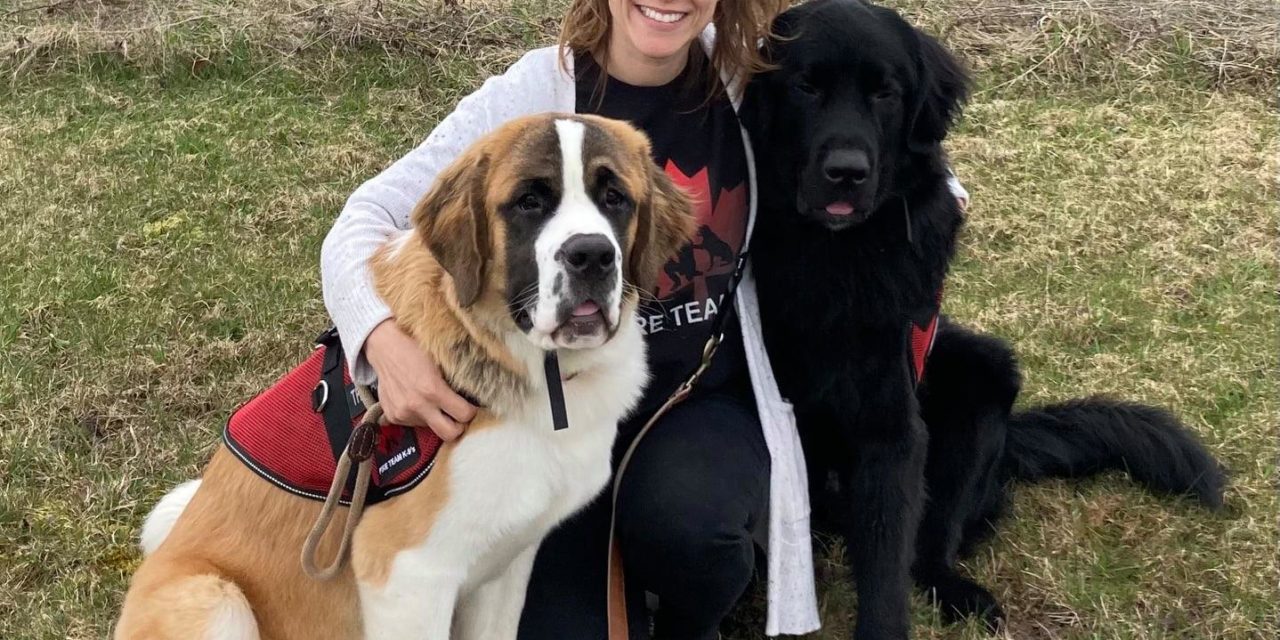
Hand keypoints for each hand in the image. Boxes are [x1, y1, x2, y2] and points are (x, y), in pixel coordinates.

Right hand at [363, 319, 477, 439]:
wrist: (384, 347)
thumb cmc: (414, 349)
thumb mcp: (441, 362)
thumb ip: (455, 383)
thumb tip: (472, 398)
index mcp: (432, 390)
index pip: (464, 415)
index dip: (471, 412)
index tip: (470, 406)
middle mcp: (417, 405)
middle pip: (450, 434)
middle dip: (458, 426)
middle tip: (458, 415)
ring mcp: (403, 413)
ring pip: (431, 428)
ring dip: (436, 418)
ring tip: (432, 400)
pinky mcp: (393, 416)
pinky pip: (414, 424)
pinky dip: (420, 415)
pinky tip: (417, 400)